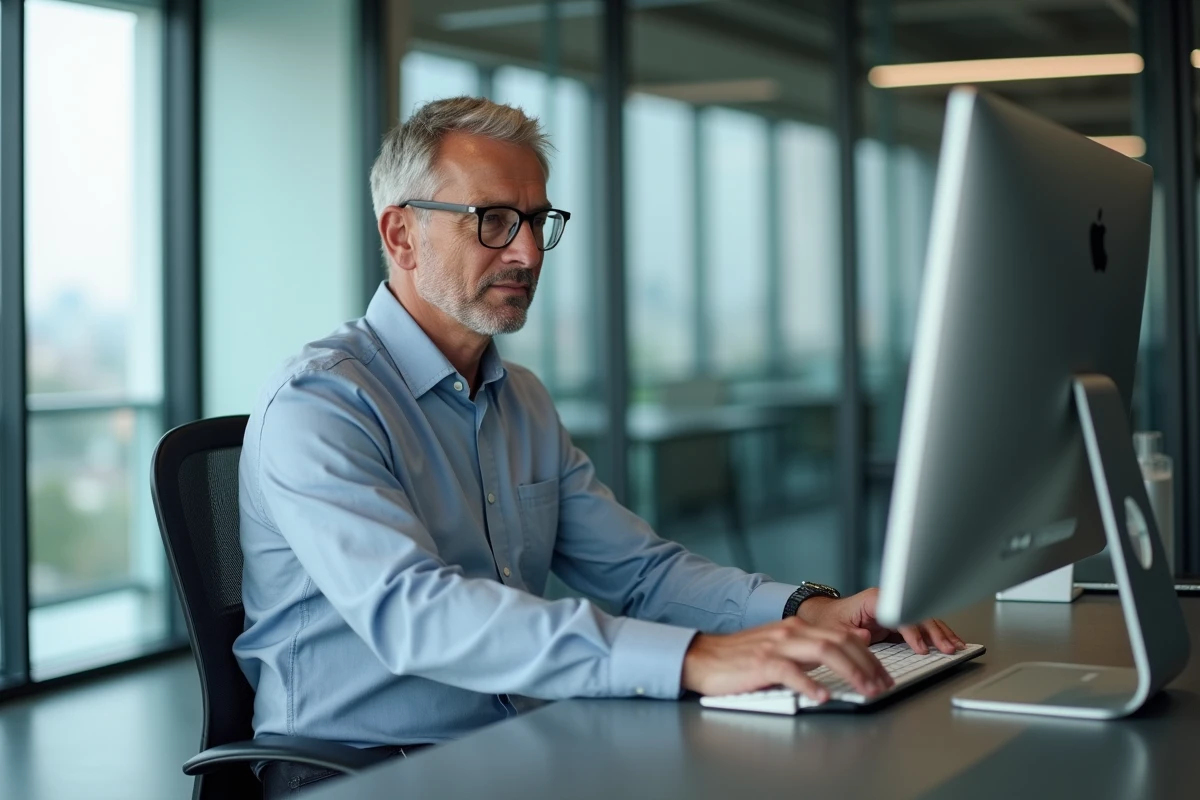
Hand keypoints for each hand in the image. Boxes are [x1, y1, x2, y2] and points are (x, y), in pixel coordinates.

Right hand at [681, 616, 894, 701]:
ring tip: (865, 690)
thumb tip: (850, 647)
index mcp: (797, 627)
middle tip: (882, 685)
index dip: (869, 655)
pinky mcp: (761, 662)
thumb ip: (812, 646)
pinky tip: (823, 696)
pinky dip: (810, 683)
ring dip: (850, 672)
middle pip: (839, 642)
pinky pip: (791, 672)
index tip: (882, 674)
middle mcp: (790, 632)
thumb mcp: (781, 646)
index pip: (843, 636)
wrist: (703, 657)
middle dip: (867, 664)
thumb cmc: (741, 657)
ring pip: (823, 652)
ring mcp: (776, 646)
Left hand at [796, 587, 965, 655]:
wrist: (825, 616)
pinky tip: (949, 642)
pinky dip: (936, 635)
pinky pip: (921, 627)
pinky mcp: (898, 622)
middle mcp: (888, 603)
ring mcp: (895, 611)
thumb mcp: (836, 629)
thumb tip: (866, 636)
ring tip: (955, 646)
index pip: (899, 614)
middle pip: (917, 614)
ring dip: (941, 633)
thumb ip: (850, 633)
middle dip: (934, 632)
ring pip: (924, 619)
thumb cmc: (829, 621)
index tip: (920, 648)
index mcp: (873, 600)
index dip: (911, 631)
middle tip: (946, 648)